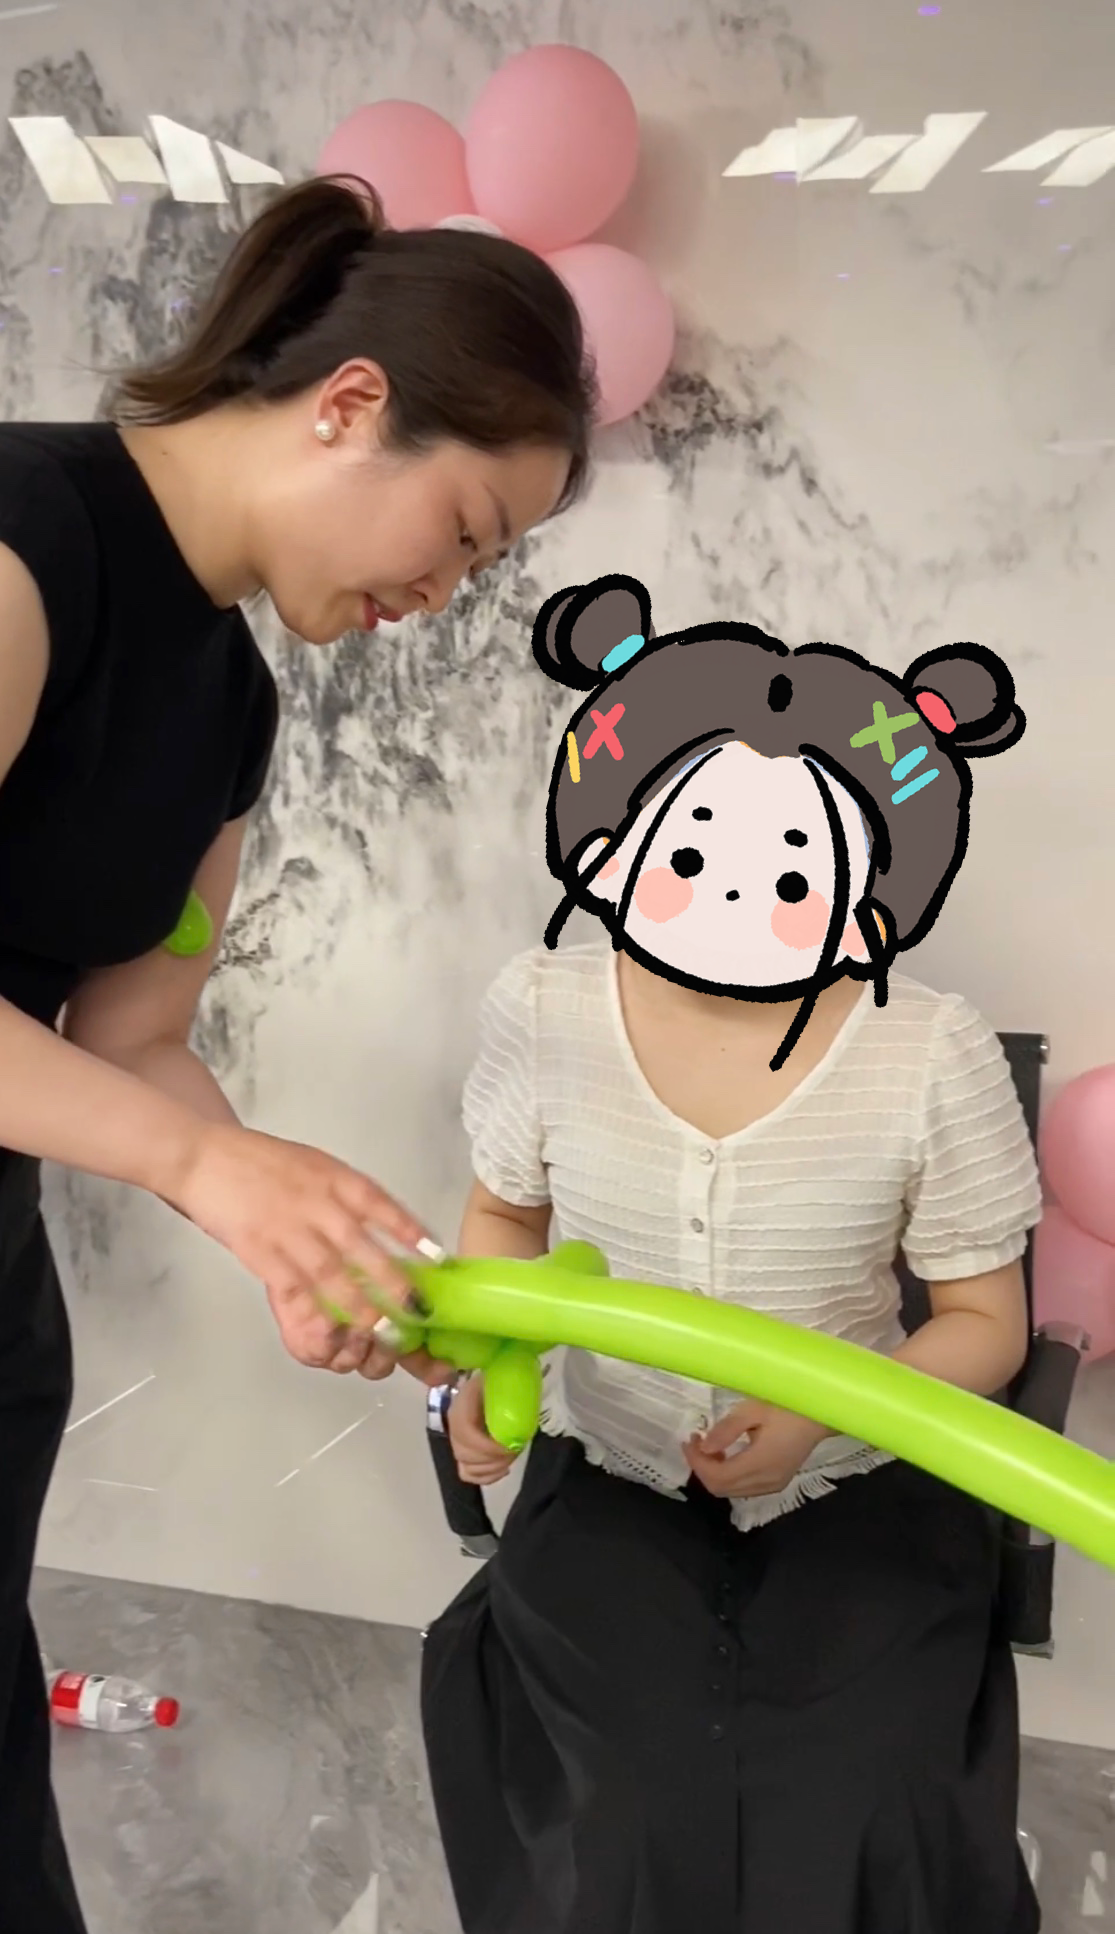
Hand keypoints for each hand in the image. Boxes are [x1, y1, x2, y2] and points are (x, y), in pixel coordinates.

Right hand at [166, 1121, 450, 1383]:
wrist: (205, 1158)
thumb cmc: (262, 1163)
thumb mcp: (314, 1165)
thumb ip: (344, 1194)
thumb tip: (383, 1230)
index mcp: (334, 1177)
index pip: (381, 1205)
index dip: (410, 1231)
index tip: (436, 1256)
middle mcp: (316, 1202)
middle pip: (361, 1246)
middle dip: (392, 1280)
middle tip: (416, 1308)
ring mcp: (288, 1229)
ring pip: (330, 1273)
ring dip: (358, 1304)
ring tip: (381, 1329)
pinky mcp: (260, 1252)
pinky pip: (291, 1287)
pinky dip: (313, 1310)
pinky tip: (330, 1327)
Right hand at [448, 1374, 520, 1485]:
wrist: (499, 1383)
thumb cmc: (505, 1382)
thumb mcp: (507, 1380)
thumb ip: (507, 1392)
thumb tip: (517, 1403)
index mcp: (462, 1403)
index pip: (464, 1432)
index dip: (486, 1446)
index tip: (511, 1446)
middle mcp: (454, 1424)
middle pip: (464, 1454)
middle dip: (493, 1458)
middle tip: (515, 1449)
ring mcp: (457, 1441)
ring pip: (467, 1467)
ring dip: (493, 1467)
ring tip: (511, 1455)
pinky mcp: (464, 1454)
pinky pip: (469, 1474)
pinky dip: (488, 1476)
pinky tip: (504, 1468)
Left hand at [683, 1400, 832, 1499]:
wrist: (821, 1414)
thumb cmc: (788, 1405)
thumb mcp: (754, 1409)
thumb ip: (727, 1430)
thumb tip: (704, 1447)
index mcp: (761, 1464)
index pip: (717, 1477)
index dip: (697, 1462)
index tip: (689, 1440)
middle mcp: (766, 1481)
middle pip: (721, 1489)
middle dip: (702, 1468)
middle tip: (695, 1442)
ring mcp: (774, 1484)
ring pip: (732, 1491)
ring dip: (715, 1473)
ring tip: (709, 1446)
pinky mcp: (778, 1482)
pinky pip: (744, 1488)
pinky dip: (729, 1476)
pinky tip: (728, 1455)